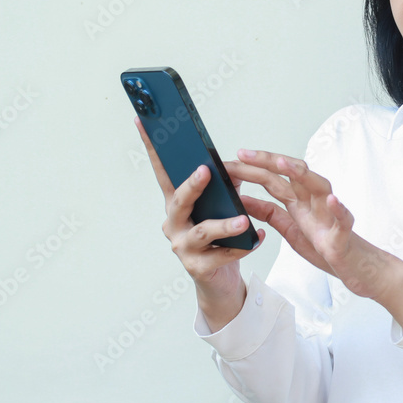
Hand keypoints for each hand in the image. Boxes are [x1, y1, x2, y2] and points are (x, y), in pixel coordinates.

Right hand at [135, 117, 263, 331]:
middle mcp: (174, 224)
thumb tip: (236, 163)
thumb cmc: (218, 239)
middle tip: (205, 171)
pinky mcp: (198, 268)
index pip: (163, 172)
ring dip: (223, 224)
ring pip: (202, 232)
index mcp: (177, 204)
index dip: (152, 149)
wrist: (219, 281)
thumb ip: (225, 186)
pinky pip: (222, 256)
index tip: (143, 121)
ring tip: (243, 220)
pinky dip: (242, 247)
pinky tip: (259, 238)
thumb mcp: (221, 208)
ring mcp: (183, 247)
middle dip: (191, 186)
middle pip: (179, 201)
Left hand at [227, 148, 402, 326]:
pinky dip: (339, 209)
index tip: (232, 159)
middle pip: (294, 175)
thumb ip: (270, 214)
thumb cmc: (327, 247)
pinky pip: (344, 220)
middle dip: (269, 162)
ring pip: (320, 187)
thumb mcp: (291, 231)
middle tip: (245, 154)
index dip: (254, 168)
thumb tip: (243, 200)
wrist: (357, 269)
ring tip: (283, 164)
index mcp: (301, 203)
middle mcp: (316, 203)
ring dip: (303, 175)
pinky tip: (332, 201)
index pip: (276, 179)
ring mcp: (331, 216)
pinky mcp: (344, 235)